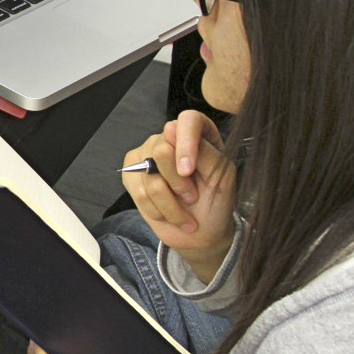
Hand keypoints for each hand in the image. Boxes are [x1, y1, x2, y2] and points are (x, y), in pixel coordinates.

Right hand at [123, 110, 236, 282]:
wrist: (201, 233)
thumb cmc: (215, 204)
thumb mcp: (220, 177)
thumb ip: (202, 150)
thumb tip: (172, 129)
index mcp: (199, 134)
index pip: (188, 120)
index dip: (185, 143)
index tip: (187, 171)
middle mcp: (171, 139)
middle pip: (161, 149)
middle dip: (178, 183)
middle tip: (192, 196)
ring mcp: (149, 154)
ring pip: (148, 174)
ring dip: (170, 203)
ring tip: (184, 212)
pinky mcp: (133, 174)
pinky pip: (138, 191)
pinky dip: (156, 209)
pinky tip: (168, 214)